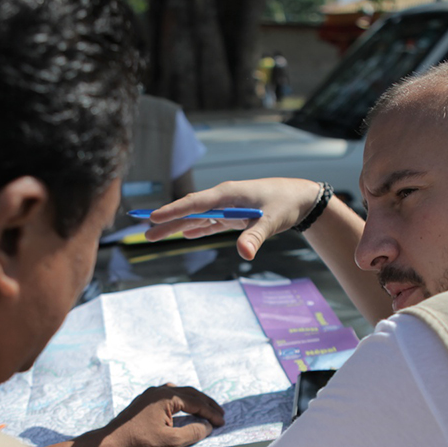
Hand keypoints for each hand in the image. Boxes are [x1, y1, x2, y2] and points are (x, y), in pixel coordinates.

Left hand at [52, 384, 224, 446]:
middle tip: (220, 414)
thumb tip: (207, 426)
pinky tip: (183, 406)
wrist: (110, 443)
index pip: (196, 403)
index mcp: (166, 396)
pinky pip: (168, 395)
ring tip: (206, 409)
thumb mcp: (171, 442)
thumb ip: (193, 433)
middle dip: (206, 404)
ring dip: (194, 401)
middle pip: (190, 393)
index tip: (222, 422)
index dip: (211, 413)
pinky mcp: (143, 402)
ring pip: (179, 393)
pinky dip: (182, 400)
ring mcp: (149, 395)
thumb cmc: (139, 443)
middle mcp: (158, 390)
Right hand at [145, 178, 324, 260]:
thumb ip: (256, 236)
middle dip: (167, 220)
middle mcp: (223, 198)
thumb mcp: (273, 220)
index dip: (174, 210)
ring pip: (196, 217)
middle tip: (145, 232)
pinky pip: (209, 222)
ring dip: (177, 225)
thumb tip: (244, 253)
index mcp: (228, 193)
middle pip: (190, 210)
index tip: (153, 217)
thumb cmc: (286, 204)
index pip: (195, 203)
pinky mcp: (233, 216)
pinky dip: (197, 228)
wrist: (301, 198)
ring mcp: (227, 207)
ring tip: (155, 235)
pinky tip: (184, 234)